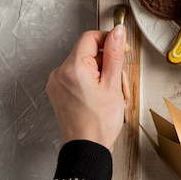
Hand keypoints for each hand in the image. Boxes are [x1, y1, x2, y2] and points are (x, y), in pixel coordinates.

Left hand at [46, 26, 127, 150]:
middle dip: (108, 62)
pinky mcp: (59, 92)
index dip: (110, 40)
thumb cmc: (100, 122)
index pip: (90, 37)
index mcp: (72, 68)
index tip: (123, 50)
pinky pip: (78, 77)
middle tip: (119, 80)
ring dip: (102, 73)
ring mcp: (57, 83)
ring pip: (85, 65)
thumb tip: (117, 32)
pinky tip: (102, 96)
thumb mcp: (113, 84)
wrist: (87, 148)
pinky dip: (92, 81)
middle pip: (88, 52)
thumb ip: (114, 54)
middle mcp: (60, 73)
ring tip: (113, 93)